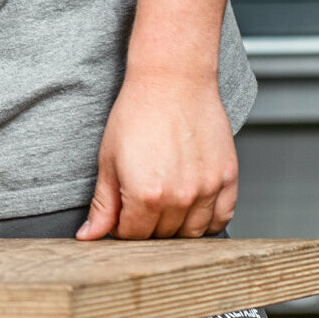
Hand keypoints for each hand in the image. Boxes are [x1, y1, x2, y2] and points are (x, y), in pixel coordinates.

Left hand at [75, 68, 238, 239]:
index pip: (133, 236)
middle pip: (162, 236)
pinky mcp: (228, 179)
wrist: (172, 81)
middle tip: (139, 208)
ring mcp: (208, 190)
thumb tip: (90, 235)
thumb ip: (102, 204)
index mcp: (146, 195)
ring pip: (193, 234)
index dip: (121, 230)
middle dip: (147, 228)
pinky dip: (208, 222)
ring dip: (177, 228)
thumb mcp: (108, 160)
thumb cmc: (137, 113)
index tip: (119, 218)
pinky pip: (222, 218)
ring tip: (164, 207)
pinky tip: (193, 210)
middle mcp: (180, 197)